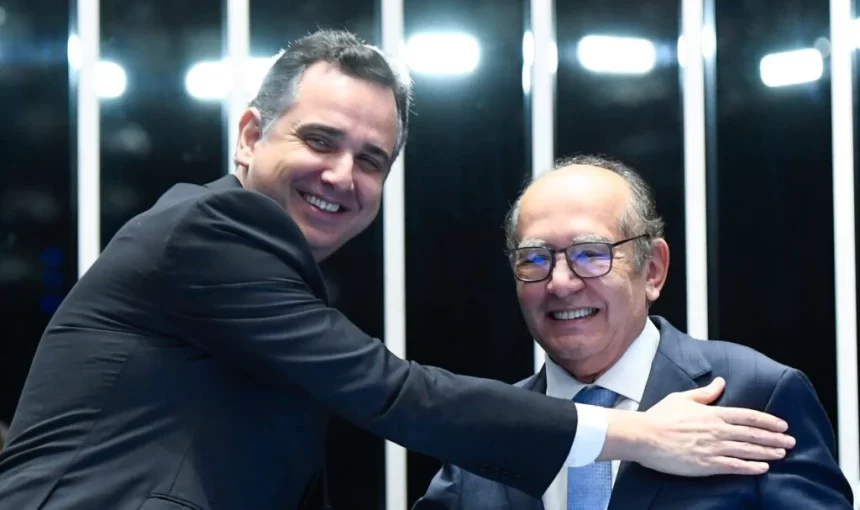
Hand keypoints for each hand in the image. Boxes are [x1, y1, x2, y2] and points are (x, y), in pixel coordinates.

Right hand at [600, 377, 795, 475]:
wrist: (644, 436)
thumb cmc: (660, 417)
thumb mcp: (682, 398)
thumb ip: (704, 393)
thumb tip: (720, 382)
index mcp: (712, 413)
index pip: (748, 416)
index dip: (768, 421)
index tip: (782, 425)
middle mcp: (717, 430)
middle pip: (753, 434)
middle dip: (775, 438)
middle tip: (791, 442)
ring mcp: (713, 448)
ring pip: (747, 450)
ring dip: (767, 452)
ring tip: (782, 454)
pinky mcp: (706, 464)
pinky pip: (734, 467)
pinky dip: (751, 467)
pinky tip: (763, 468)